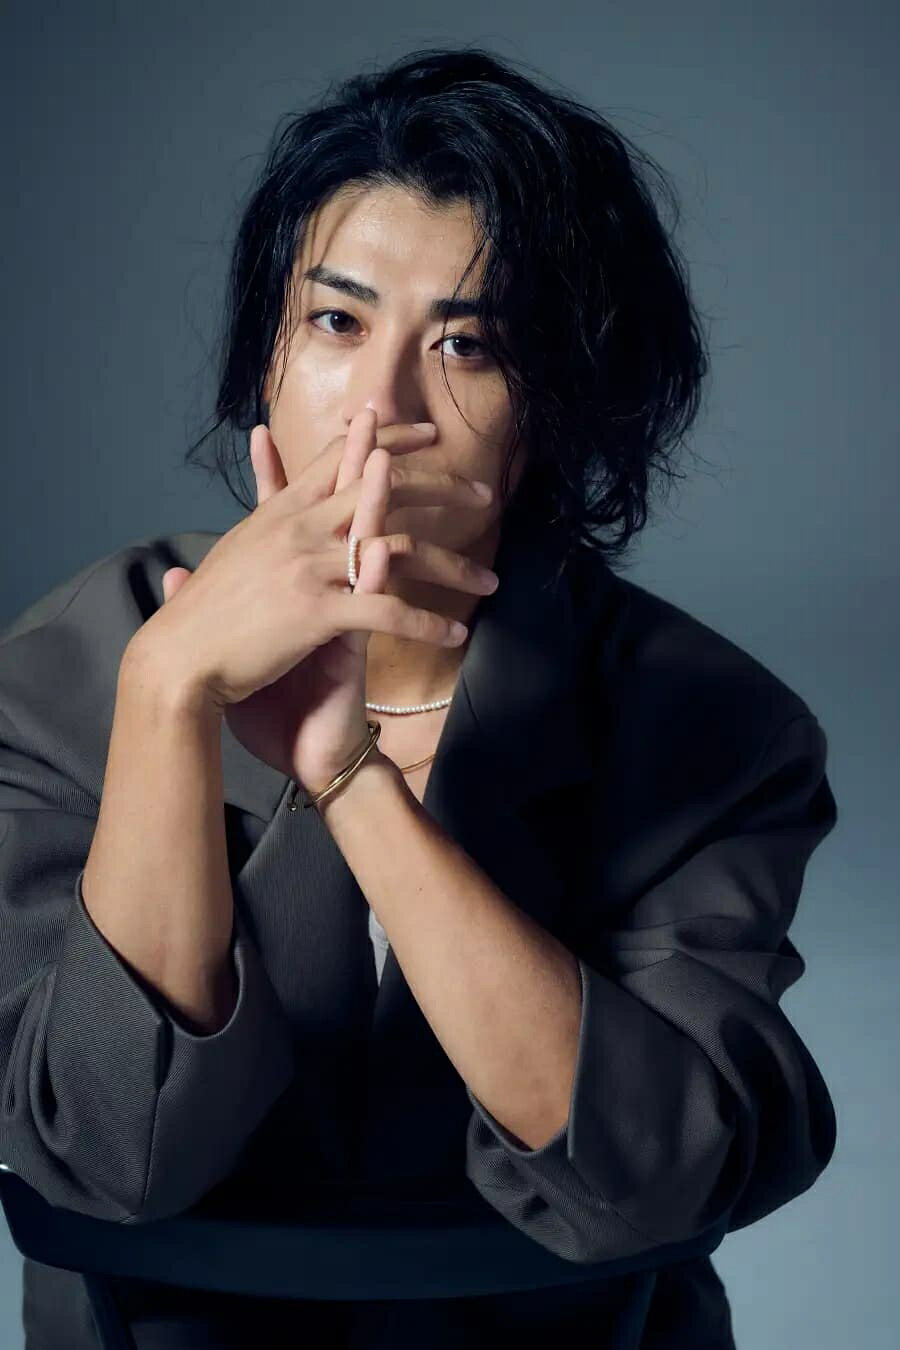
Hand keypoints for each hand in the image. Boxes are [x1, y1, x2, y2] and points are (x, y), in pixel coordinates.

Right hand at [138, 409, 496, 785]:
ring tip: (489, 582)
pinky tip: (453, 636)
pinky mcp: (316, 611)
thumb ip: (264, 500)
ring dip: (453, 567)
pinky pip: (387, 613)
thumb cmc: (206, 612)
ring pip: (400, 550)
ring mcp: (309, 566)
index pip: (343, 455)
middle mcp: (300, 527)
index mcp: (283, 510)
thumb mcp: (237, 543)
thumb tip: (261, 445)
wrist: (179, 659)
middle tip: (486, 494)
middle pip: (386, 487)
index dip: (389, 438)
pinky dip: (425, 625)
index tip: (430, 434)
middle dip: (444, 486)